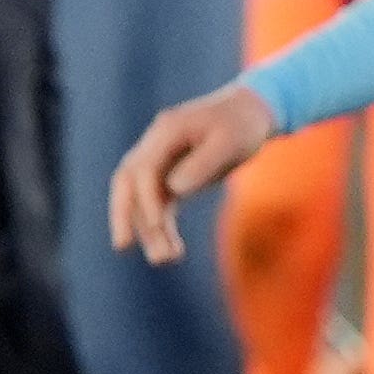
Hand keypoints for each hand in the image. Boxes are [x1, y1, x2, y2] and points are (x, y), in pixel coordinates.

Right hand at [110, 80, 274, 263]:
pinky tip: (174, 253)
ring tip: (165, 261)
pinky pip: (159, 205)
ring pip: (142, 199)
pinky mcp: (171, 176)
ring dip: (148, 230)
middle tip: (122, 246)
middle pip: (126, 182)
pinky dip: (162, 228)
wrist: (251, 112)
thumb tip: (174, 189)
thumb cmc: (243, 125)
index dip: (146, 199)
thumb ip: (202, 164)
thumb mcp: (230, 142)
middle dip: (122, 214)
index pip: (142, 168)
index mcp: (166, 131)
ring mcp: (161, 162)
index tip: (158, 226)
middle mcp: (156, 146)